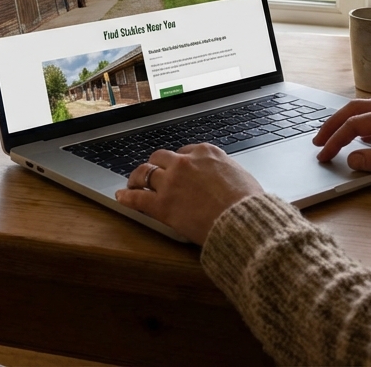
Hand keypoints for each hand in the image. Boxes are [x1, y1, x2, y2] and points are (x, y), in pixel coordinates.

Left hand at [115, 144, 263, 244]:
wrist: (244, 220)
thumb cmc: (249, 203)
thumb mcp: (241, 175)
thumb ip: (225, 171)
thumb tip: (225, 178)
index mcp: (206, 152)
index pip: (184, 151)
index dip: (178, 161)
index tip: (176, 168)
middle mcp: (185, 162)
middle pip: (161, 157)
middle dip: (155, 165)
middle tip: (151, 173)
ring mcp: (171, 182)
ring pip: (145, 173)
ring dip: (136, 178)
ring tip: (132, 183)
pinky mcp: (162, 205)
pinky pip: (137, 198)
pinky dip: (126, 197)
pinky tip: (121, 197)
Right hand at [312, 99, 370, 182]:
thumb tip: (351, 159)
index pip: (356, 125)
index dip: (336, 140)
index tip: (324, 154)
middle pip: (355, 110)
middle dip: (333, 124)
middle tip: (318, 140)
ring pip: (365, 109)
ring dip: (345, 120)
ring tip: (331, 135)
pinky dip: (360, 121)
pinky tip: (358, 134)